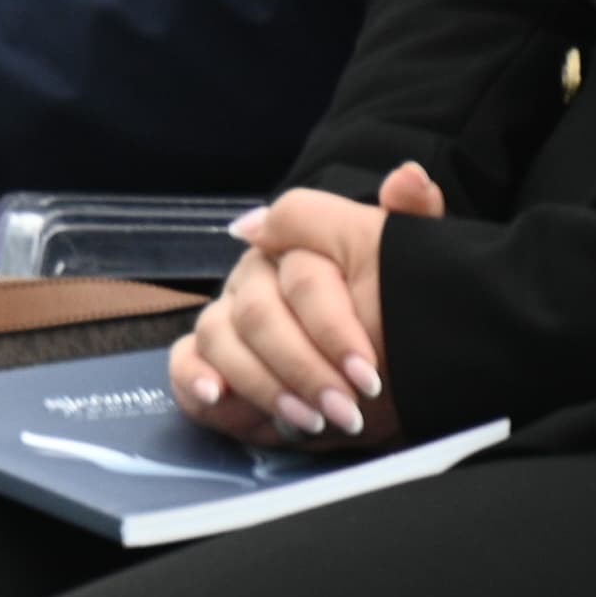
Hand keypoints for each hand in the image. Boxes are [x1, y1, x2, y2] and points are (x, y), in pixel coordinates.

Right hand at [173, 162, 444, 448]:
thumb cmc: (393, 322)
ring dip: (264, 384)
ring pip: (220, 337)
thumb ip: (412, 221)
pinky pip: (183, 359)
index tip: (369, 374)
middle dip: (305, 367)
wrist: (381, 384)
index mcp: (296, 249)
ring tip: (310, 421)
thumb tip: (409, 174)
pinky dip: (194, 378)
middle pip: (258, 311)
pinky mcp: (207, 362)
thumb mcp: (411, 272)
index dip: (332, 323)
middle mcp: (254, 277)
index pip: (298, 268)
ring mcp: (225, 318)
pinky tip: (216, 396)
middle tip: (347, 410)